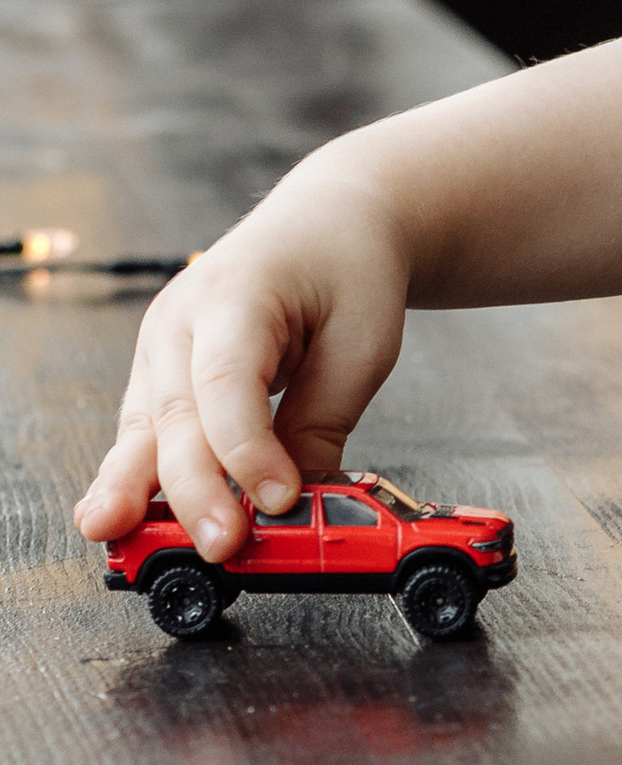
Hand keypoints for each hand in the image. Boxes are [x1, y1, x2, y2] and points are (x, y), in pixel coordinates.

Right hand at [73, 153, 410, 564]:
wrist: (329, 220)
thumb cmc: (348, 268)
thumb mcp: (363, 342)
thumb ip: (322, 420)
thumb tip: (292, 501)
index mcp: (237, 293)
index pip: (226, 383)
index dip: (246, 450)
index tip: (278, 500)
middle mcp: (182, 317)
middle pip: (177, 413)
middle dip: (193, 487)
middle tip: (221, 544)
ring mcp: (162, 343)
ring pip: (144, 425)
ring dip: (134, 486)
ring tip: (115, 533)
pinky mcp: (161, 370)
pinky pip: (146, 429)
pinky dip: (136, 473)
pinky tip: (119, 514)